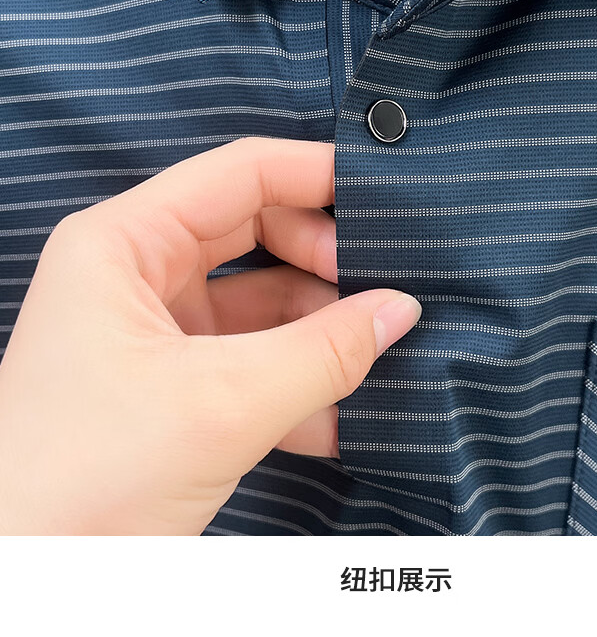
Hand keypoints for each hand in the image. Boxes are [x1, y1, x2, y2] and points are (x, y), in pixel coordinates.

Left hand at [0, 138, 420, 534]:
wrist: (32, 585)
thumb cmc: (77, 483)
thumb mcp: (221, 404)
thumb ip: (323, 352)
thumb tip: (397, 311)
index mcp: (125, 245)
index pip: (240, 174)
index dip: (316, 175)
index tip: (381, 196)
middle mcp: (141, 278)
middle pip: (259, 235)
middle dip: (325, 262)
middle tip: (380, 291)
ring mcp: (162, 335)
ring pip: (265, 305)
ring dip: (322, 333)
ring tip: (376, 354)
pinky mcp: (181, 387)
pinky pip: (259, 364)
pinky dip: (303, 386)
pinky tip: (345, 415)